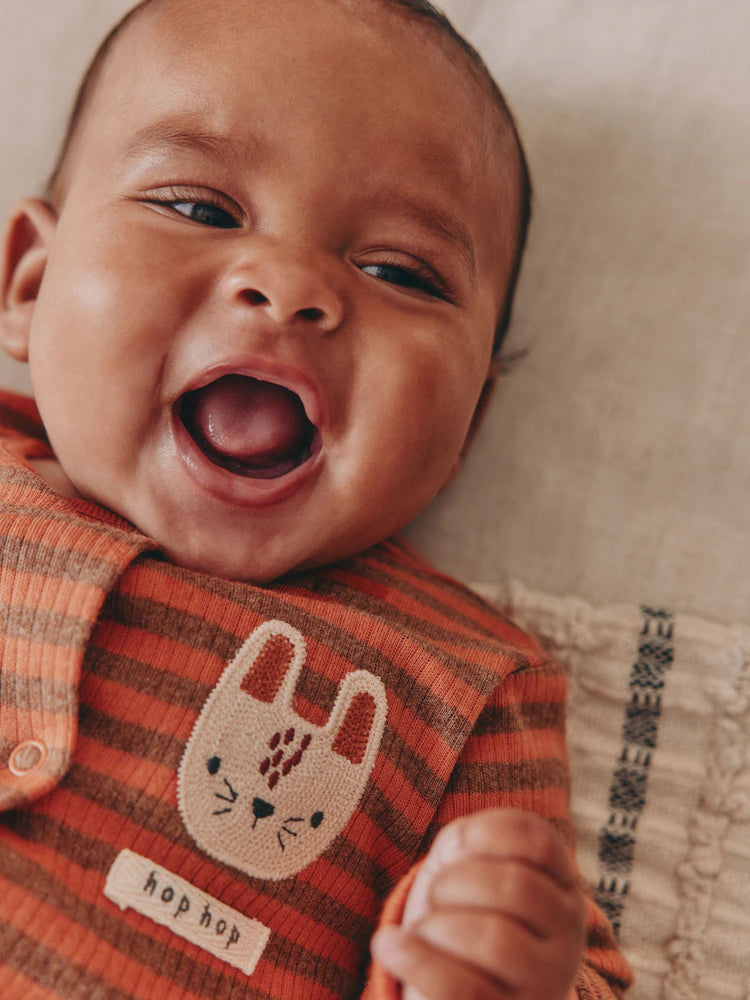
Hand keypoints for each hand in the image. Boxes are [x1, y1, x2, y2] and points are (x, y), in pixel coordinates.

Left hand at [371, 809, 585, 999]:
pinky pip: (460, 988)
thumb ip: (467, 843)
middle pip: (516, 887)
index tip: (454, 846)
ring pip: (495, 941)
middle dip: (454, 881)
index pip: (539, 842)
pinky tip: (389, 944)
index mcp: (562, 893)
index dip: (486, 832)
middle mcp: (566, 941)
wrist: (462, 995)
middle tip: (435, 894)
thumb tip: (457, 844)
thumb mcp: (470, 871)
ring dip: (437, 924)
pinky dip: (416, 959)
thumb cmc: (463, 918)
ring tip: (419, 929)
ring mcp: (544, 987)